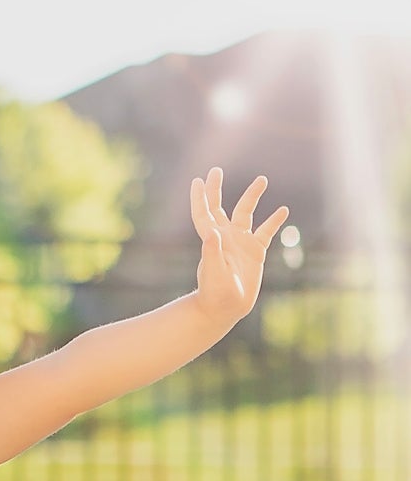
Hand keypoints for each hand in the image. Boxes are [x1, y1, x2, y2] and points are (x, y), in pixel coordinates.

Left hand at [190, 167, 289, 328]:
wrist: (225, 309)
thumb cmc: (215, 294)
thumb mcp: (212, 274)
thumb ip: (211, 253)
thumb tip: (211, 232)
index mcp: (212, 240)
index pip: (204, 214)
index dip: (200, 197)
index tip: (198, 180)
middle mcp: (225, 237)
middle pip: (220, 207)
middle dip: (216, 189)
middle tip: (216, 170)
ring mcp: (240, 243)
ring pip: (246, 214)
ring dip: (252, 196)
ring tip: (262, 180)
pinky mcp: (255, 252)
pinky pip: (266, 232)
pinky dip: (273, 221)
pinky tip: (282, 210)